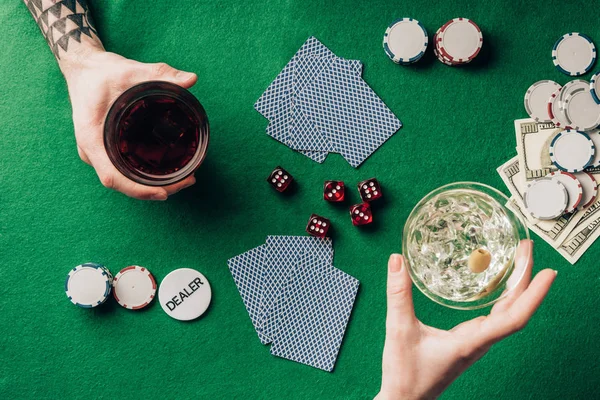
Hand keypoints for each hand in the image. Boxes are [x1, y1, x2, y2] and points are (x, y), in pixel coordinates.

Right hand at [63, 50, 198, 199]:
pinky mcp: (105, 150)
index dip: (138, 189)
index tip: (163, 193)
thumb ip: (160, 74)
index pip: (112, 176)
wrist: (84, 68)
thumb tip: (191, 79)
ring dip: (152, 186)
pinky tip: (168, 173)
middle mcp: (92, 150)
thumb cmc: (101, 71)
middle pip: (123, 184)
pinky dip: (145, 177)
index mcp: (91, 137)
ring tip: (184, 180)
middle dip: (155, 190)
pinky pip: (124, 171)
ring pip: (124, 180)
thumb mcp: (131, 70)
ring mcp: (97, 153)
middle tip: (188, 181)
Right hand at [375, 240, 555, 399]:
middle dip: (525, 277)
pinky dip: (500, 296)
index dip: (533, 294)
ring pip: (506, 312)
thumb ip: (398, 295)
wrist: (405, 399)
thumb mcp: (399, 330)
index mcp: (471, 341)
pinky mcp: (467, 341)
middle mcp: (479, 341)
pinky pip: (493, 316)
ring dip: (516, 286)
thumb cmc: (406, 374)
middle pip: (515, 309)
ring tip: (517, 260)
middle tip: (526, 248)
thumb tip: (397, 260)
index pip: (514, 317)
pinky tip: (495, 284)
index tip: (548, 272)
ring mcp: (475, 341)